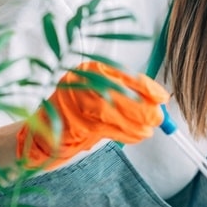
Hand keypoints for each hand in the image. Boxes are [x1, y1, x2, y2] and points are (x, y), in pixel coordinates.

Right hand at [17, 61, 169, 167]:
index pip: (123, 75)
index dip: (146, 87)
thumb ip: (124, 95)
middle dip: (144, 108)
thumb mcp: (100, 96)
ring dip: (137, 124)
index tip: (162, 97)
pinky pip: (108, 130)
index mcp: (89, 70)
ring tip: (148, 130)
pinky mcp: (76, 125)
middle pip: (120, 94)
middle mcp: (80, 83)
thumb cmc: (77, 115)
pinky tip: (136, 136)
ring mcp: (75, 104)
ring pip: (115, 114)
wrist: (44, 135)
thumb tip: (156, 101)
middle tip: (158, 117)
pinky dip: (127, 134)